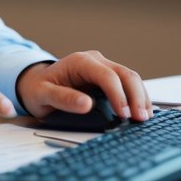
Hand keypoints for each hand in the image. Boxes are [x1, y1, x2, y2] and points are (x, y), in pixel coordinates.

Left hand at [16, 51, 151, 122]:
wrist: (36, 83)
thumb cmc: (38, 88)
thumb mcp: (42, 95)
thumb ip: (62, 99)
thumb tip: (86, 105)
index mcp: (80, 62)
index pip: (107, 76)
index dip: (118, 95)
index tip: (124, 115)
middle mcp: (95, 61)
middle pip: (125, 74)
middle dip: (136, 97)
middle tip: (141, 119)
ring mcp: (104, 67)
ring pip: (131, 78)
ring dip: (140, 98)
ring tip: (144, 118)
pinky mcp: (108, 77)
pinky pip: (128, 85)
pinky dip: (136, 98)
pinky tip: (140, 112)